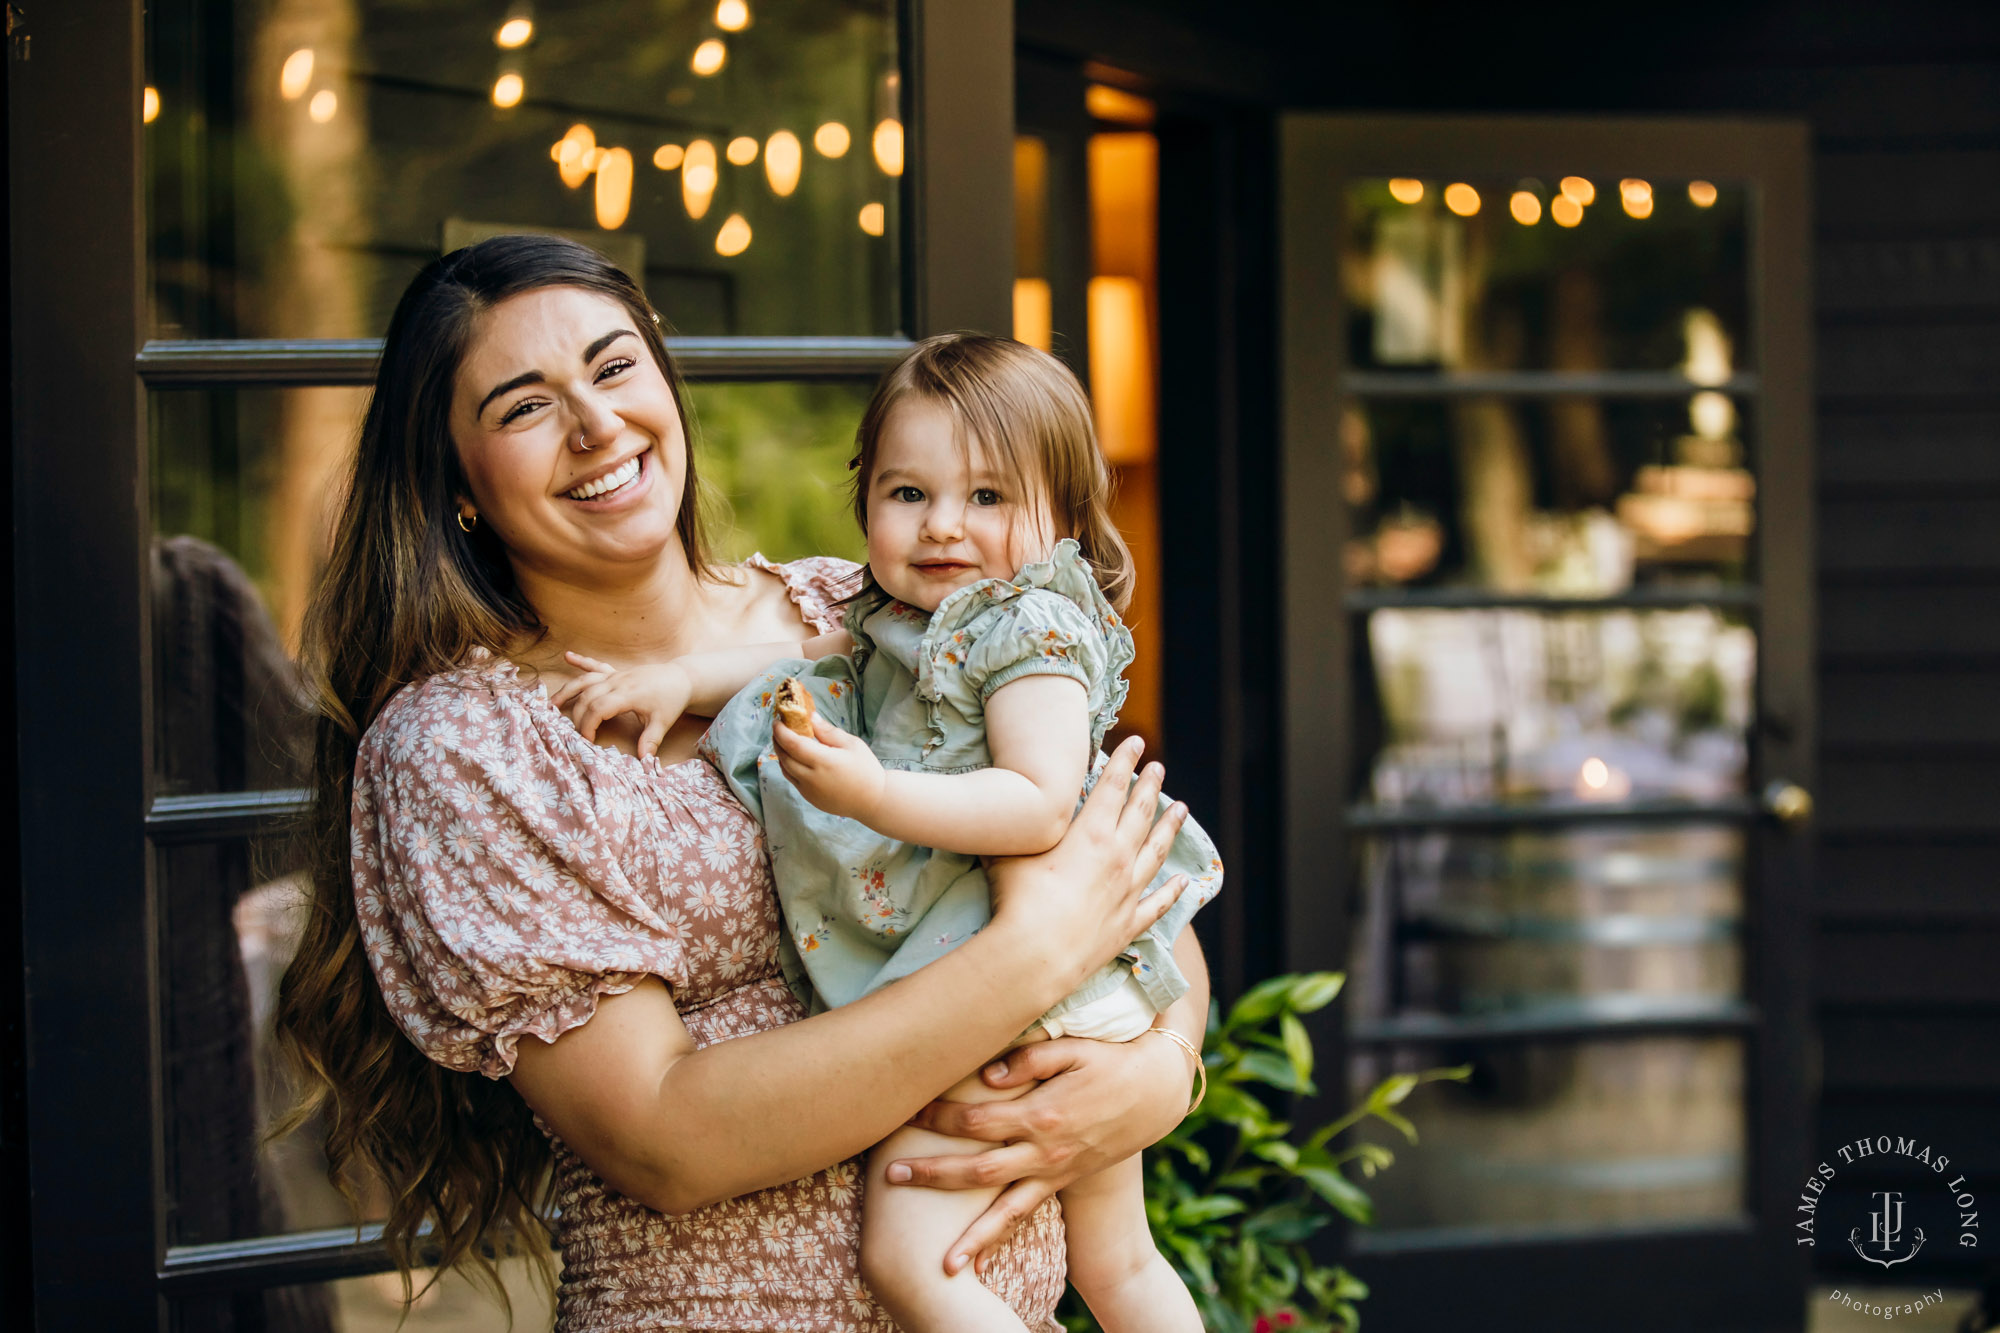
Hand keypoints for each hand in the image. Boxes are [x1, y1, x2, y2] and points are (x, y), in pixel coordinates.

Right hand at [550, 652, 691, 756]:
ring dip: (568, 690)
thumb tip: (644, 760)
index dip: (588, 725)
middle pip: (587, 697)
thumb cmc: (671, 700)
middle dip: (577, 716)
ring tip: (552, 704)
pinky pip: (596, 665)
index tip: (586, 741)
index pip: (598, 709)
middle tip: (572, 733)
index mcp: (627, 694)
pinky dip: (581, 661)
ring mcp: (616, 675)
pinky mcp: (617, 672)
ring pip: (586, 681)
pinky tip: (567, 656)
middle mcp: (617, 682)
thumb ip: (650, 740)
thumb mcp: (662, 722)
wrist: (682, 678)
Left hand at [770, 713, 886, 820]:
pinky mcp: (809, 798)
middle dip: (777, 740)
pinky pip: (792, 779)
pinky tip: (793, 757)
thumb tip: (810, 717)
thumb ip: (828, 731)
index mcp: (823, 761)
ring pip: (785, 769)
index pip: (793, 744)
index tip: (777, 721)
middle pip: (784, 756)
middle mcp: (812, 777)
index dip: (781, 731)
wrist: (872, 800)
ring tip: (784, 741)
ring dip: (781, 753)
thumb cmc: (865, 769)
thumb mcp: (852, 744)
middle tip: (778, 728)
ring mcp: (808, 790)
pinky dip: (788, 766)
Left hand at [887, 1031, 1193, 1275]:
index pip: (977, 1120)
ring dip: (970, 1234)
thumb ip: (1030, 1058)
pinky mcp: (1063, 1180)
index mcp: (1043, 1114)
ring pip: (1004, 1210)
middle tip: (892, 1175)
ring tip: (941, 1262)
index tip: (909, 1108)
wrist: (1157, 1091)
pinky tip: (977, 1258)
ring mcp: (1055, 1171)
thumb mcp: (1076, 1046)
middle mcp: (1046, 1151)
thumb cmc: (1112, 1059)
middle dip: (933, 1174)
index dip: (939, 1116)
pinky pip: (1028, 1214)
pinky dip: (1001, 1238)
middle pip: (978, 1170)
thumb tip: (986, 1072)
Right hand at [984, 735, 1188, 993]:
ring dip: (1170, 827)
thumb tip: (1002, 807)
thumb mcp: (1009, 850)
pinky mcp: (1129, 923)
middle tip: (1158, 768)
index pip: (1112, 786)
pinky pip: (1158, 903)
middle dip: (1150, 786)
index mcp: (1091, 832)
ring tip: (1182, 809)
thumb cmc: (1019, 898)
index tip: (1137, 743)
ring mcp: (1128, 891)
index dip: (1124, 761)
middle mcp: (1118, 856)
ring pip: (1157, 851)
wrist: (1037, 954)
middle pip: (1140, 813)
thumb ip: (1016, 828)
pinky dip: (1173, 891)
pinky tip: (1183, 881)